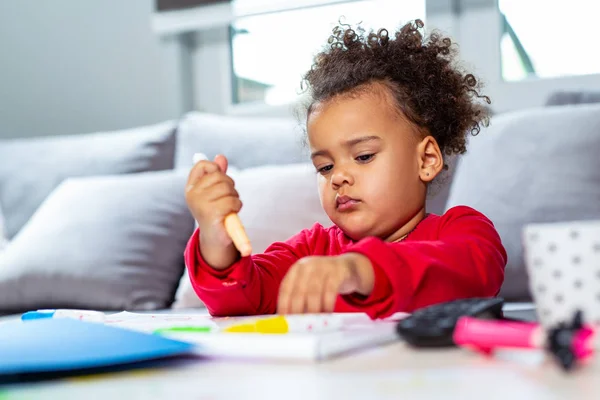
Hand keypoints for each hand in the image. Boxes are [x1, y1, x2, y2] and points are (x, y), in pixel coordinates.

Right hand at [185, 154, 240, 268]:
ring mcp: (200, 204)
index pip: (202, 165)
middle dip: (230, 186)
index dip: (216, 169)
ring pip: (228, 188)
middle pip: (219, 176)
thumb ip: (218, 174)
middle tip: (227, 198)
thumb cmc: (216, 212)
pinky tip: (231, 214)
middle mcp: (192, 194)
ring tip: (229, 207)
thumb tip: (221, 157)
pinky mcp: (211, 213)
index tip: (219, 181)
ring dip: (235, 197)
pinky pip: (232, 201)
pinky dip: (237, 206)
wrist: (215, 238)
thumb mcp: (215, 191)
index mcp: (191, 187)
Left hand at [277, 253, 374, 313]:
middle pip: (299, 291)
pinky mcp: (337, 271)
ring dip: (313, 310)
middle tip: (300, 325)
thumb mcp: (308, 282)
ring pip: (314, 292)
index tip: (285, 320)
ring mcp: (322, 266)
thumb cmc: (323, 280)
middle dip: (298, 311)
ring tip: (314, 322)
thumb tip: (290, 319)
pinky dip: (327, 305)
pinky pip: (330, 291)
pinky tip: (327, 313)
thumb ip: (299, 297)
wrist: (346, 266)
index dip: (283, 306)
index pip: (285, 288)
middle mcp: (307, 266)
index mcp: (296, 269)